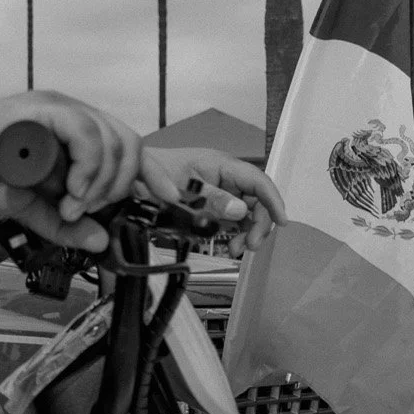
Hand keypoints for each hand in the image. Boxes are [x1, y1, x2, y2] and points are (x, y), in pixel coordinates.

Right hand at [0, 92, 142, 250]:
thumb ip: (67, 224)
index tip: (168, 199)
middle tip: (91, 211)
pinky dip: (86, 167)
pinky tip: (71, 192)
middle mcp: (72, 115)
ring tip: (72, 206)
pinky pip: (84, 133)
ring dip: (100, 183)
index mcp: (75, 133)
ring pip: (110, 139)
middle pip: (128, 143)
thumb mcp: (33, 210)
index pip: (128, 145)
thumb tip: (101, 241)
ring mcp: (58, 108)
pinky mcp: (42, 109)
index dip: (153, 172)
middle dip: (120, 186)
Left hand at [136, 146, 285, 254]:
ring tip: (238, 249)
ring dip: (248, 232)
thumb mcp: (181, 189)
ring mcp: (221, 190)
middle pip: (257, 199)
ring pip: (248, 212)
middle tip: (250, 245)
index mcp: (221, 164)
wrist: (131, 178)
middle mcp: (226, 176)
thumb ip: (211, 200)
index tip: (282, 221)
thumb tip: (240, 211)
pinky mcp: (214, 203)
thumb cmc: (152, 174)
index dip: (273, 200)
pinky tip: (231, 247)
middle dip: (259, 223)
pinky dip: (236, 234)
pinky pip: (234, 219)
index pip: (258, 181)